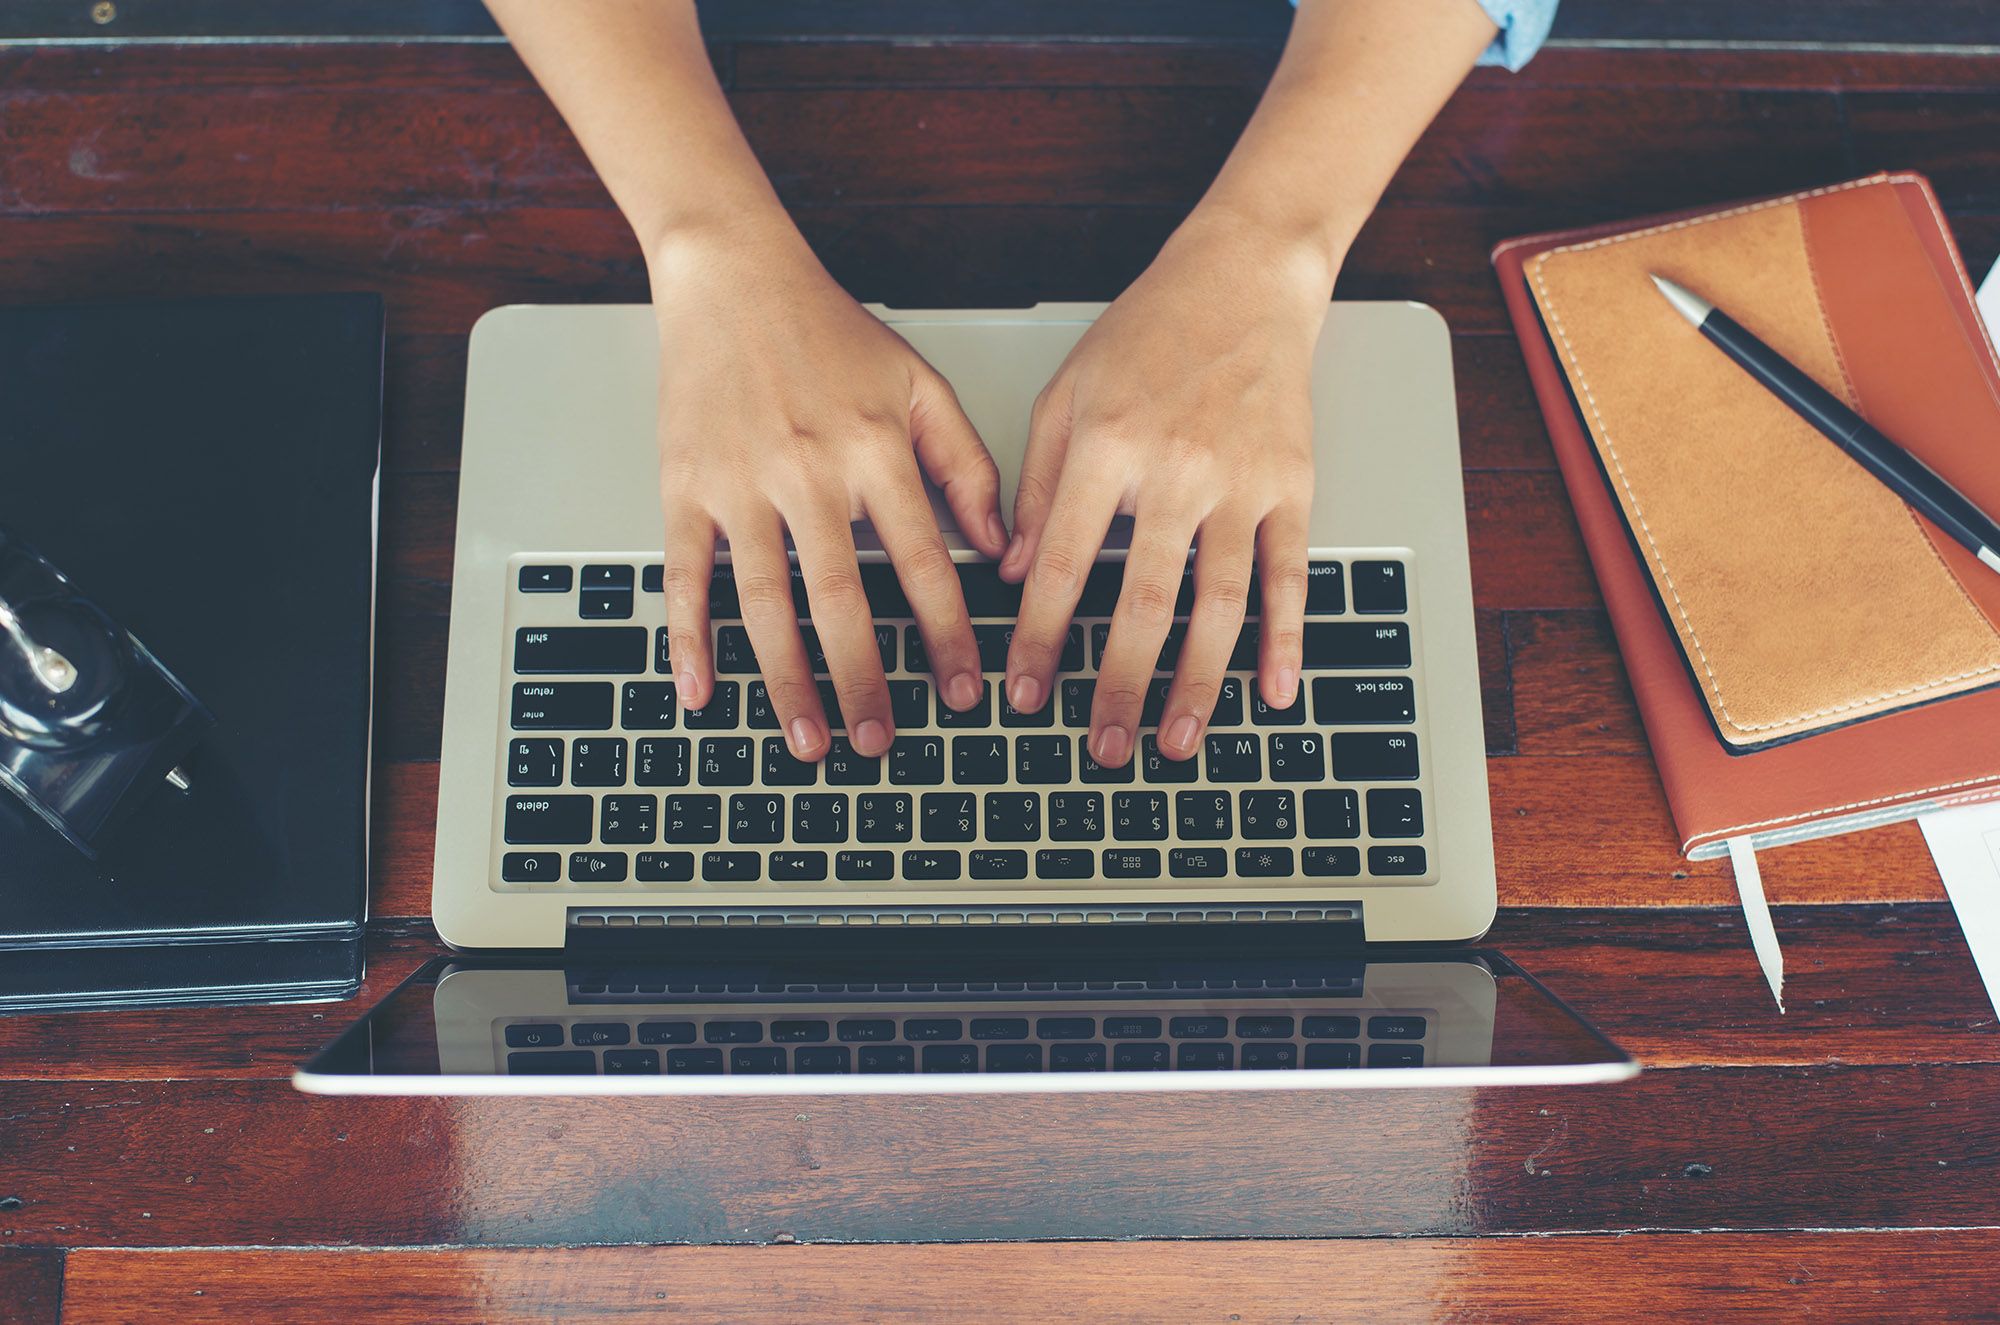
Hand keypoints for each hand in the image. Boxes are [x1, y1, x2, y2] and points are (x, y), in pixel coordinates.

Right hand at [653, 228, 1006, 760]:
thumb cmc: (828, 329)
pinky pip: (686, 575)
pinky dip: (688, 638)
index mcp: (874, 450)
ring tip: (809, 737)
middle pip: (841, 600)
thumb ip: (965, 464)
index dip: (947, 634)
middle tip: (880, 742)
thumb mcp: (920, 384)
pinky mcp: (684, 487)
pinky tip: (701, 690)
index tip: (963, 690)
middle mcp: (808, 472)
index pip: (922, 563)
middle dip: (865, 680)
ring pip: (765, 603)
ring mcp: (740, 485)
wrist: (731, 276)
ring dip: (787, 680)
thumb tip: (1000, 545)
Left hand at [1000, 213, 1332, 766]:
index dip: (1040, 635)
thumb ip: (1036, 486)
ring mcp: (1241, 480)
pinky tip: (1275, 690)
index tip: (1024, 691)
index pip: (1064, 563)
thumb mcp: (1064, 396)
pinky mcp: (1293, 484)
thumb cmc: (1147, 333)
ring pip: (1219, 601)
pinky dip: (1286, 637)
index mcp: (1106, 445)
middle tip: (1103, 747)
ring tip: (1177, 739)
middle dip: (1118, 683)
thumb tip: (1011, 572)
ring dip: (1199, 680)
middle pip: (1143, 599)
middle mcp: (1175, 468)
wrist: (1244, 278)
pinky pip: (1290, 574)